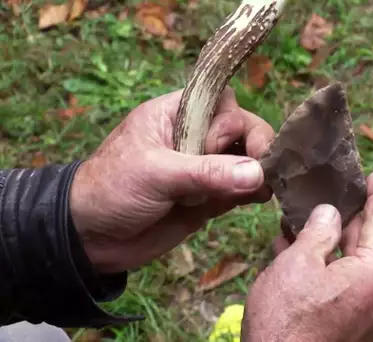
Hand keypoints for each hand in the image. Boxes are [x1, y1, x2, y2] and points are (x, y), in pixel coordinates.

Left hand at [69, 88, 274, 272]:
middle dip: (252, 148)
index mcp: (177, 115)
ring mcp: (206, 168)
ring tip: (266, 188)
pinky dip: (255, 191)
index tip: (221, 148)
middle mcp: (197, 137)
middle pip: (242, 129)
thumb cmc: (112, 190)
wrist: (90, 239)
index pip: (223, 103)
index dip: (230, 123)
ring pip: (247, 159)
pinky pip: (242, 188)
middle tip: (255, 173)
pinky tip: (261, 197)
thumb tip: (258, 174)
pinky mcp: (211, 197)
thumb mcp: (156, 174)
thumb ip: (206, 173)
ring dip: (260, 171)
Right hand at [242, 170, 372, 341]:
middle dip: (345, 219)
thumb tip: (330, 213)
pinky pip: (338, 286)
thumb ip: (318, 232)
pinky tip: (294, 253)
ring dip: (325, 244)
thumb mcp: (298, 264)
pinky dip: (320, 268)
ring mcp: (363, 314)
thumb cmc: (288, 321)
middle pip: (365, 245)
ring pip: (346, 266)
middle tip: (334, 194)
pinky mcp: (346, 326)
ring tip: (302, 220)